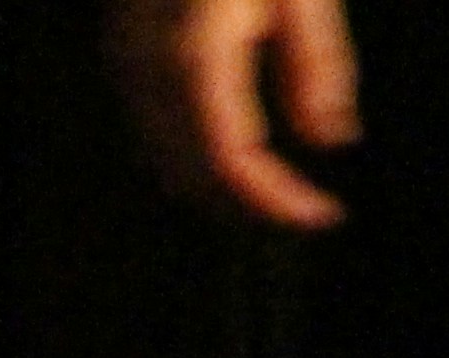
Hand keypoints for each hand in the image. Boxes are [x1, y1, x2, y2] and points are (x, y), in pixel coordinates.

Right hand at [105, 0, 360, 231]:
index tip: (323, 213)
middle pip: (189, 175)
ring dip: (219, 189)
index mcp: (195, 53)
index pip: (229, 160)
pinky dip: (195, 160)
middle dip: (247, 205)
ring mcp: (124, 63)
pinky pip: (152, 133)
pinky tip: (238, 152)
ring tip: (277, 188)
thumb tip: (328, 138)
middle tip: (305, 208)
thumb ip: (315, 62)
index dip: (274, 199)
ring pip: (164, 163)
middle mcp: (146, 69)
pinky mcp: (120, 53)